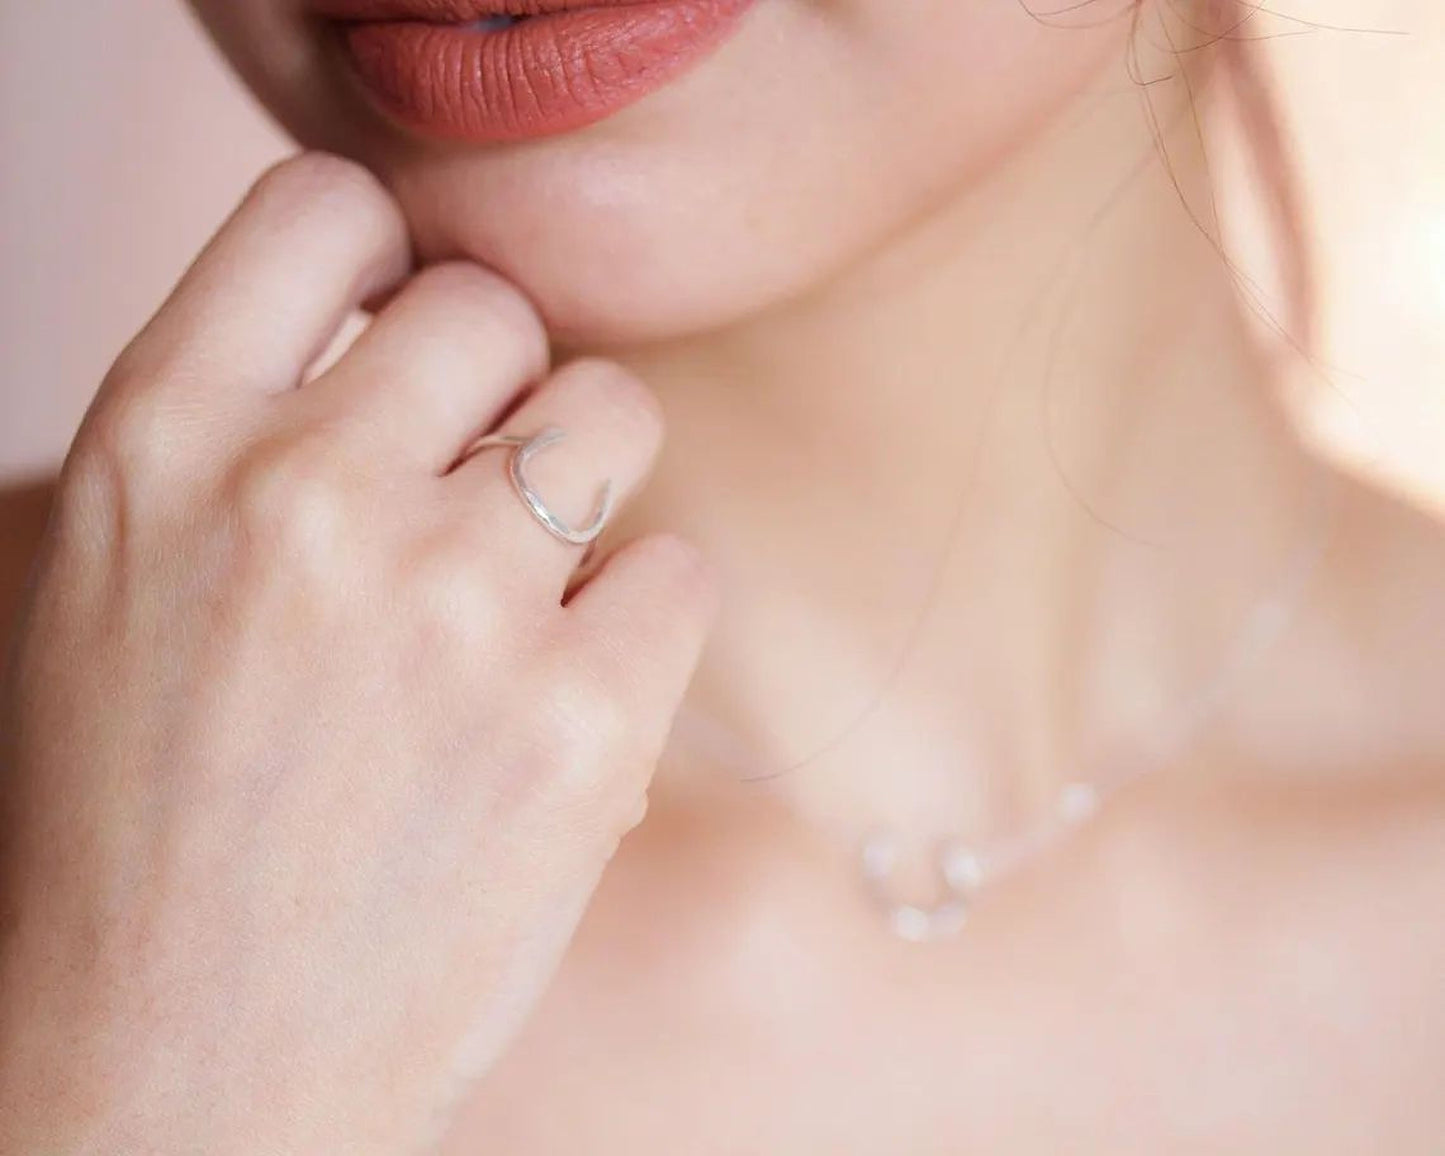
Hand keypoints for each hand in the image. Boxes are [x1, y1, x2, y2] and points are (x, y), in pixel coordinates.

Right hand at [0, 153, 716, 1153]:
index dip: (381, 255)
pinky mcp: (580, 723)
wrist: (173, 1065)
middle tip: (466, 498)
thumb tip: (407, 324)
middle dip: (498, 390)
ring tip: (520, 597)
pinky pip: (680, 571)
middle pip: (495, 308)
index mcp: (160, 438)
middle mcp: (306, 492)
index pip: (322, 206)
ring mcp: (452, 606)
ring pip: (614, 412)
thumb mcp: (120, 577)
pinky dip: (639, 628)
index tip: (399, 325)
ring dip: (586, 486)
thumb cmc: (141, 820)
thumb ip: (245, 431)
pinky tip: (561, 704)